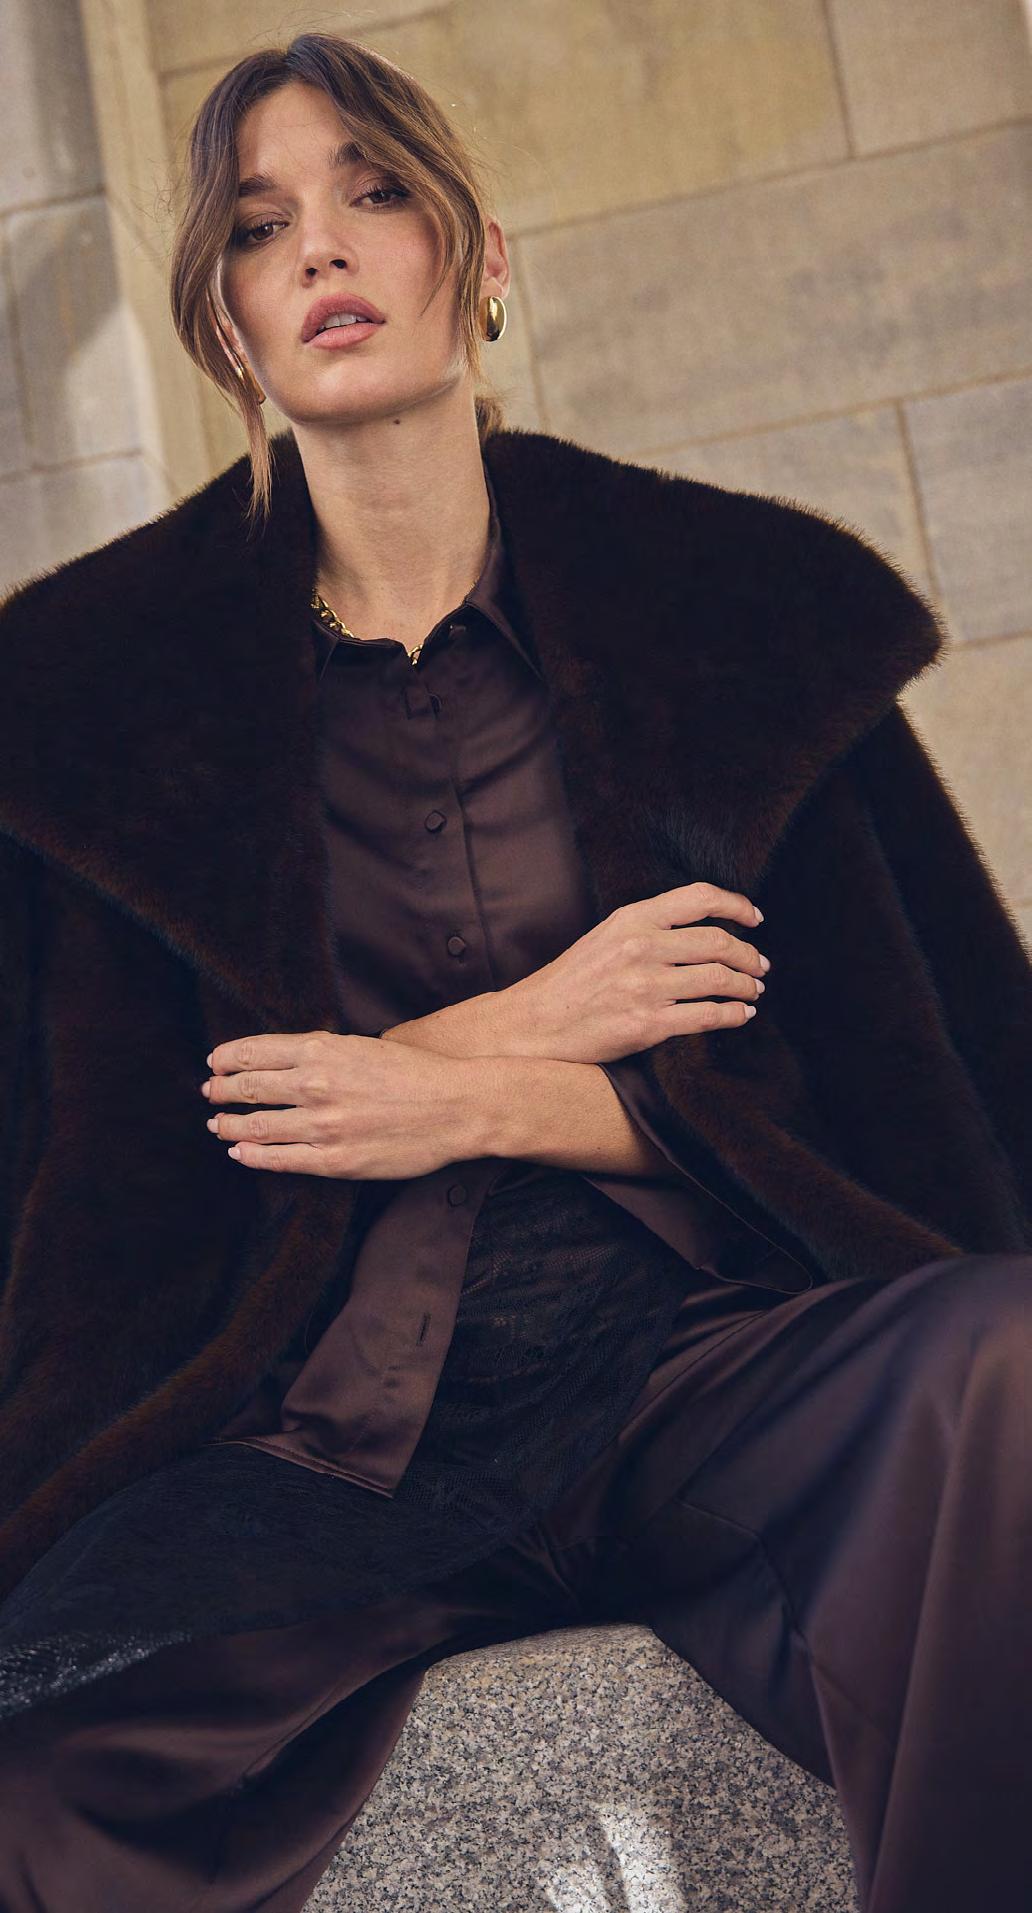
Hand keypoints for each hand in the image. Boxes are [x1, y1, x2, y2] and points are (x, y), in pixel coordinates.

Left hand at [200, 1030, 484, 1177]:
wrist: (456, 1107)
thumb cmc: (416, 1075)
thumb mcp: (364, 1047)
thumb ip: (323, 1051)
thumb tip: (287, 1058)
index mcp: (322, 1050)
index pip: (254, 1052)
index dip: (227, 1058)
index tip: (215, 1062)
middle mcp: (314, 1085)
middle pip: (247, 1088)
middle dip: (221, 1090)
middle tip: (210, 1093)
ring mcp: (321, 1125)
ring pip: (255, 1125)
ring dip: (228, 1124)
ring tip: (217, 1125)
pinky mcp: (333, 1160)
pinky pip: (279, 1159)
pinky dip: (252, 1155)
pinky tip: (240, 1153)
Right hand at [487, 882, 770, 1064]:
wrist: (533, 1024)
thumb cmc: (570, 983)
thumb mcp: (605, 937)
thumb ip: (647, 928)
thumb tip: (699, 929)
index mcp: (632, 919)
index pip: (700, 898)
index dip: (737, 905)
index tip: (756, 918)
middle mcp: (641, 947)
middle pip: (719, 942)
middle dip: (750, 956)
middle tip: (760, 967)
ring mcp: (644, 986)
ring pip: (719, 979)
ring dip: (747, 987)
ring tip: (754, 992)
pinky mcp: (646, 1024)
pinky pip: (707, 1016)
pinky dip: (733, 1015)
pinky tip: (741, 1016)